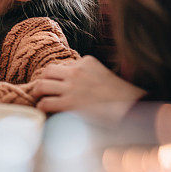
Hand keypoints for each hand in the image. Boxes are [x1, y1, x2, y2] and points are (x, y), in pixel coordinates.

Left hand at [31, 56, 146, 121]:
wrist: (132, 108)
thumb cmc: (122, 95)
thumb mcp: (104, 74)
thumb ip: (89, 74)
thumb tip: (76, 83)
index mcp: (86, 61)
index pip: (63, 66)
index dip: (59, 76)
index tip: (57, 84)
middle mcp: (76, 71)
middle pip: (48, 71)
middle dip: (44, 80)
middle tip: (42, 89)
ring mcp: (72, 86)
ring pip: (42, 84)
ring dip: (38, 92)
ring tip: (38, 98)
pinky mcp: (70, 103)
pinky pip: (46, 102)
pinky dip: (42, 106)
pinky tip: (44, 110)